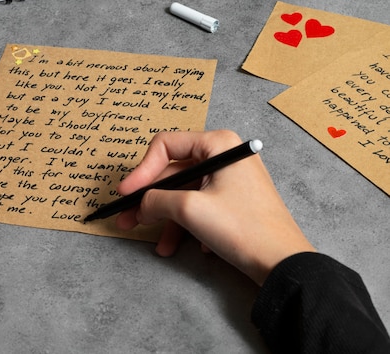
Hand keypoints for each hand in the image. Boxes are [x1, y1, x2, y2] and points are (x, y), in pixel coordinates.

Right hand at [115, 130, 314, 284]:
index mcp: (218, 144)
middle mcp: (225, 155)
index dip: (141, 170)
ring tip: (156, 242)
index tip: (125, 193)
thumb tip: (141, 202)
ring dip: (167, 218)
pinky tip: (188, 245)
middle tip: (127, 218)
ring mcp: (231, 178)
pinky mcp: (234, 200)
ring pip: (185, 193)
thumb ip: (156, 199)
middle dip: (150, 200)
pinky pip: (200, 205)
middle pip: (174, 172)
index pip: (166, 146)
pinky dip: (188, 224)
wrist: (282, 263)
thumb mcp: (189, 209)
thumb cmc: (243, 228)